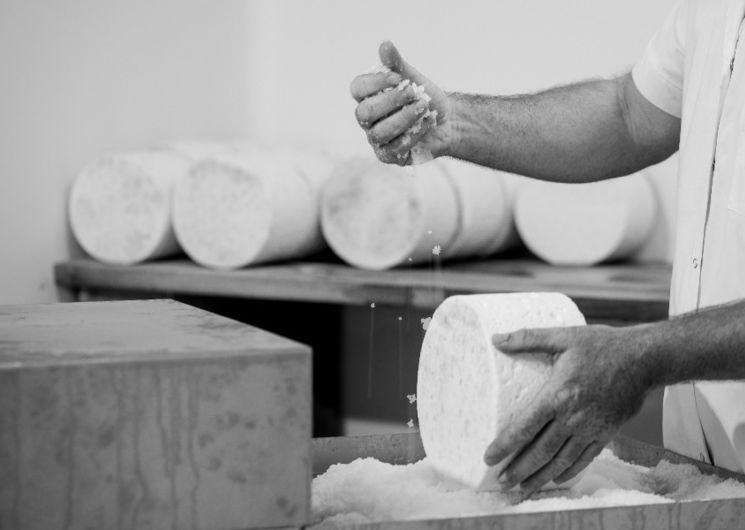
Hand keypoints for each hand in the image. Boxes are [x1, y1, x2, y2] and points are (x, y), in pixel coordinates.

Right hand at [349, 41, 453, 164]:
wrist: (447, 121)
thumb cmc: (424, 97)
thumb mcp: (414, 78)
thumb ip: (397, 65)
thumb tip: (385, 45)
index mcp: (367, 97)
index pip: (357, 88)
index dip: (375, 82)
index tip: (398, 77)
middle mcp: (368, 119)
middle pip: (365, 113)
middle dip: (390, 101)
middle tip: (413, 92)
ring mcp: (377, 139)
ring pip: (380, 132)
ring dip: (404, 118)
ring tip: (424, 106)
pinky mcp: (389, 155)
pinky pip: (395, 148)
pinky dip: (414, 134)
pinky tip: (428, 122)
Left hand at [483, 324, 654, 496]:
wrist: (644, 359)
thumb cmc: (602, 345)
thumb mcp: (563, 336)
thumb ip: (528, 338)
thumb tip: (496, 339)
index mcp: (558, 395)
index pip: (525, 427)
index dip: (505, 445)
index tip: (489, 457)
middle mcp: (573, 417)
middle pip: (540, 451)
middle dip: (518, 469)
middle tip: (500, 481)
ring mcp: (591, 429)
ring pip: (560, 461)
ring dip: (539, 477)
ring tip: (521, 488)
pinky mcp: (607, 434)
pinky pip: (584, 459)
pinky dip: (567, 472)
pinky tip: (554, 479)